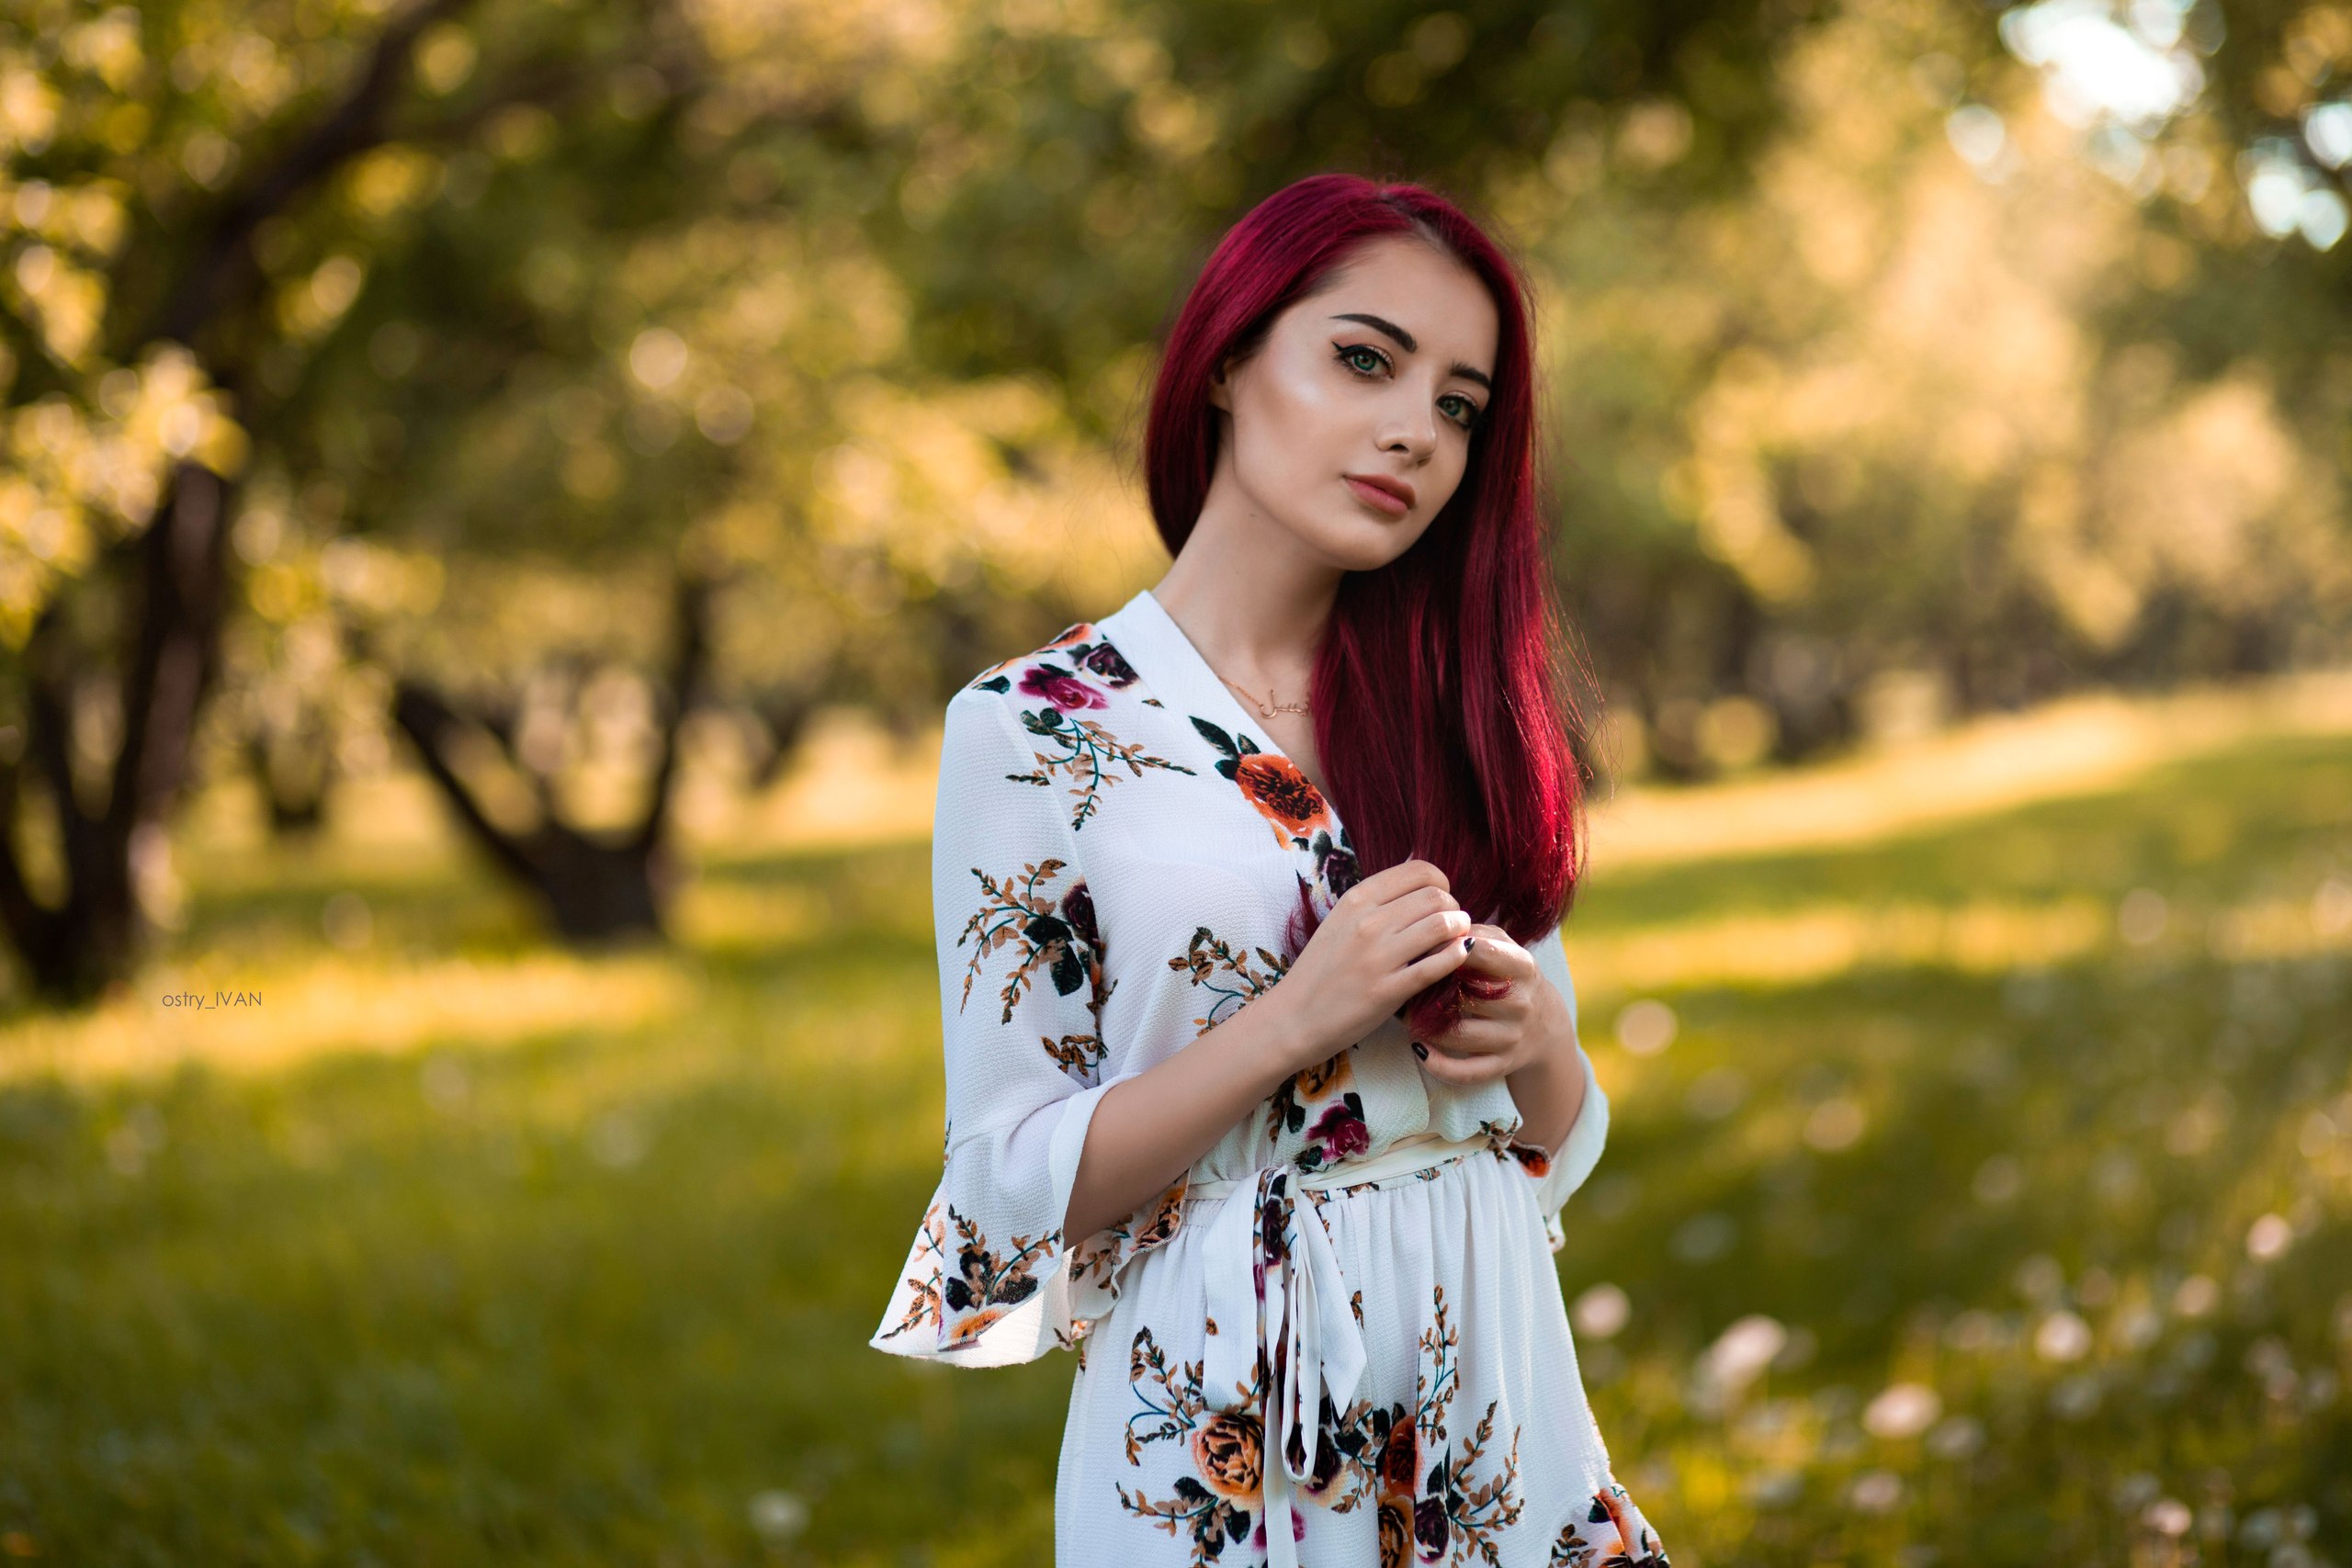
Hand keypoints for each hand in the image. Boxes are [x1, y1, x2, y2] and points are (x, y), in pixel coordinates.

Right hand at [1268, 859, 1473, 1069]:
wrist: (1293, 1017)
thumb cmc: (1321, 970)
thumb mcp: (1342, 921)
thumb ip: (1378, 900)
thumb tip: (1420, 874)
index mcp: (1356, 899)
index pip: (1419, 870)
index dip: (1441, 883)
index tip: (1440, 900)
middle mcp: (1367, 922)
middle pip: (1436, 896)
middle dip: (1453, 908)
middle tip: (1452, 924)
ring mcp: (1377, 957)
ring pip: (1441, 925)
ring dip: (1460, 930)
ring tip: (1457, 939)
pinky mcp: (1387, 991)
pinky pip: (1437, 965)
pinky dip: (1456, 958)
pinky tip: (1455, 959)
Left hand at [1409, 924, 1573, 1086]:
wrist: (1545, 1022)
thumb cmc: (1509, 975)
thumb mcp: (1504, 946)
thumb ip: (1475, 932)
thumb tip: (1437, 929)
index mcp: (1522, 967)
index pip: (1481, 952)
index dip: (1447, 948)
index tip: (1424, 948)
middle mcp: (1520, 1003)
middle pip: (1464, 996)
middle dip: (1428, 992)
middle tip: (1404, 986)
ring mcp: (1512, 1037)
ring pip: (1459, 1035)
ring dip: (1425, 1027)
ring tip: (1406, 1016)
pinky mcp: (1502, 1065)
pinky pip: (1467, 1072)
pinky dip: (1439, 1066)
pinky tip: (1419, 1050)